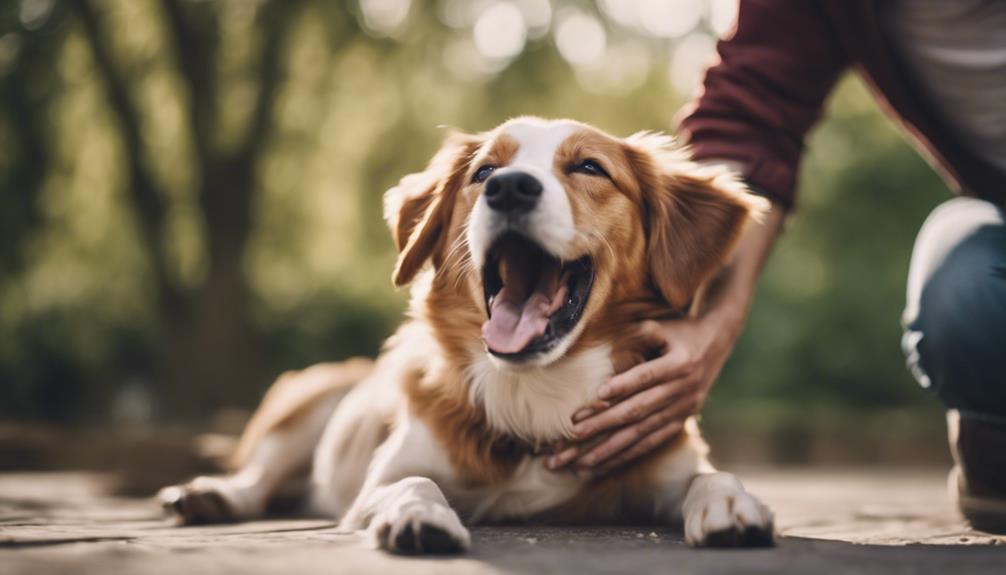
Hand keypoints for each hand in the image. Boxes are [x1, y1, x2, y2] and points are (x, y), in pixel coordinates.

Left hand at [547, 315, 738, 473]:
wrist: (717, 343)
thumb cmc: (680, 331)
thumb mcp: (664, 325)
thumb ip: (640, 332)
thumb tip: (611, 342)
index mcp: (680, 363)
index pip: (647, 376)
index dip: (624, 384)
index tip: (598, 394)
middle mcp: (684, 390)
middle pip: (639, 410)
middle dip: (605, 423)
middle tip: (575, 433)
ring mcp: (683, 409)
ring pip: (643, 433)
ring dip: (611, 449)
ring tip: (582, 461)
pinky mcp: (681, 421)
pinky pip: (652, 443)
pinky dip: (628, 455)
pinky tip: (605, 464)